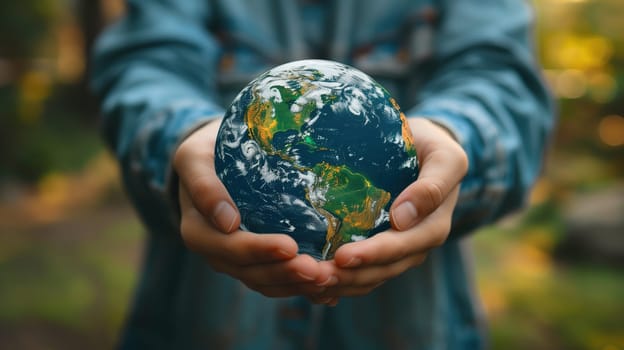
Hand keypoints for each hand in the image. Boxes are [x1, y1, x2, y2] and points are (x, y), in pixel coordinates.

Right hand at [174, 119, 332, 296]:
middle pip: (252, 272)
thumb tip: (228, 222)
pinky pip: (278, 282)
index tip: (290, 246)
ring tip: (329, 279)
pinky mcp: (256, 262)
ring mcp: (237, 261)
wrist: (214, 157)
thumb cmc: (205, 152)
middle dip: (287, 274)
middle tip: (319, 270)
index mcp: (198, 231)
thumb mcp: (194, 158)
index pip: (230, 248)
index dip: (260, 250)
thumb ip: (203, 185)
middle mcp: (217, 253)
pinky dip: (301, 288)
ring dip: (298, 285)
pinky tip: (328, 291)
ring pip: (268, 283)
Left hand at [309, 117, 468, 304]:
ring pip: (368, 278)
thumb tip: (402, 218)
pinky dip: (338, 283)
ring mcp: (397, 251)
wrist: (422, 148)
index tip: (342, 256)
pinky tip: (312, 288)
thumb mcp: (445, 158)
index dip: (372, 255)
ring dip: (340, 283)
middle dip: (348, 276)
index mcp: (432, 227)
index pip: (402, 247)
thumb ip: (433, 185)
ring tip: (310, 282)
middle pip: (381, 270)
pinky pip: (360, 273)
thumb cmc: (432, 148)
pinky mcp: (378, 250)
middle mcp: (415, 245)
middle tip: (316, 275)